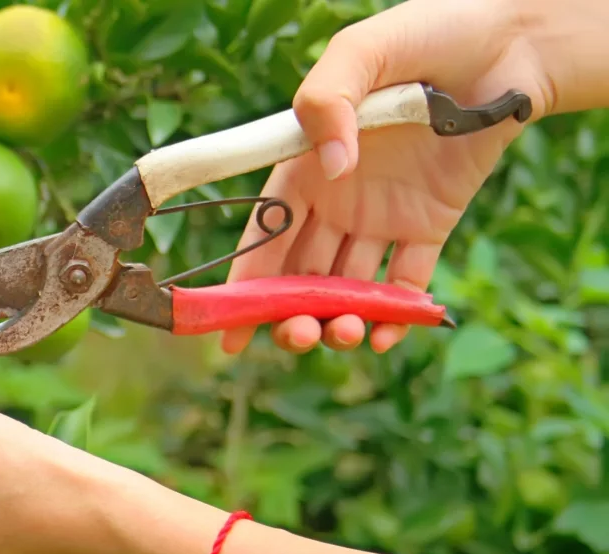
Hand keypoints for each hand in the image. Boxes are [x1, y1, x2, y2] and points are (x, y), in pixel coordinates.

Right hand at [221, 0, 553, 354]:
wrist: (509, 44)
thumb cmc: (428, 34)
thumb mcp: (362, 51)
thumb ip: (328, 101)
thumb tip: (331, 168)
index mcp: (306, 164)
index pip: (266, 233)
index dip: (245, 282)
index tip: (228, 328)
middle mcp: (337, 198)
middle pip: (301, 272)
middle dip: (291, 312)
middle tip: (297, 334)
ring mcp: (382, 215)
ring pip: (348, 285)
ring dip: (339, 318)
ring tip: (345, 333)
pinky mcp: (429, 224)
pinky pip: (406, 281)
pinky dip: (396, 314)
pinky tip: (386, 335)